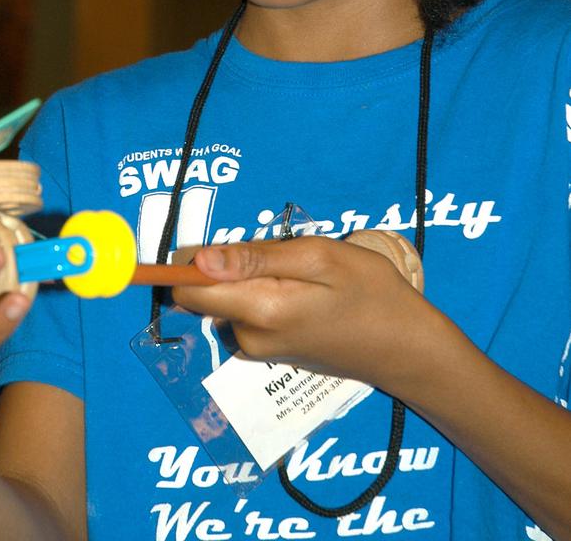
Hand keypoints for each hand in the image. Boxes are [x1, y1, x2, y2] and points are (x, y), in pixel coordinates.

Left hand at [173, 236, 434, 394]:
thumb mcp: (318, 258)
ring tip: (302, 272)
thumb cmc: (369, 292)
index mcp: (258, 311)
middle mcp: (249, 337)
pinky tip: (305, 292)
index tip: (214, 242)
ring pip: (230, 299)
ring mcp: (259, 349)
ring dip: (253, 277)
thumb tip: (199, 259)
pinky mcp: (271, 351)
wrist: (406, 347)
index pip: (188, 291)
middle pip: (207, 292)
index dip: (188, 262)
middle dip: (230, 264)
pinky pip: (249, 311)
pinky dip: (266, 293)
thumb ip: (256, 258)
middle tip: (282, 254)